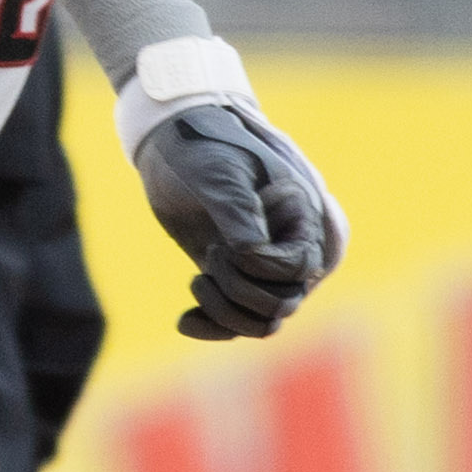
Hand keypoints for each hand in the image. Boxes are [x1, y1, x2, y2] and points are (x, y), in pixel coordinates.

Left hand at [132, 100, 347, 339]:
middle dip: (240, 290)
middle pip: (283, 303)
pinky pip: (236, 322)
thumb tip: (252, 253)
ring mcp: (259, 266)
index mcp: (300, 217)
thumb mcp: (219, 175)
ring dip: (226, 313)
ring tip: (197, 281)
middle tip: (212, 253)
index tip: (225, 245)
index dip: (261, 269)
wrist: (171, 144)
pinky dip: (212, 327)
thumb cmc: (201, 147)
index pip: (298, 268)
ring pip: (263, 320)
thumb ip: (238, 212)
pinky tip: (184, 320)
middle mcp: (287, 246)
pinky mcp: (232, 277)